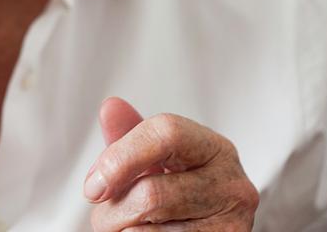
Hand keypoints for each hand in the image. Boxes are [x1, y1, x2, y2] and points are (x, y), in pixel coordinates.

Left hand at [86, 97, 258, 230]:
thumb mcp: (157, 161)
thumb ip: (131, 137)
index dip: (120, 158)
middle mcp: (232, 183)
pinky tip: (144, 231)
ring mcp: (233, 222)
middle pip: (151, 193)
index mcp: (214, 148)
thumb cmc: (178, 191)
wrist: (209, 229)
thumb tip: (110, 108)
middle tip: (104, 214)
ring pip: (149, 228)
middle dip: (114, 208)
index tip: (93, 186)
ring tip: (121, 224)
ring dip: (120, 229)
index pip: (166, 134)